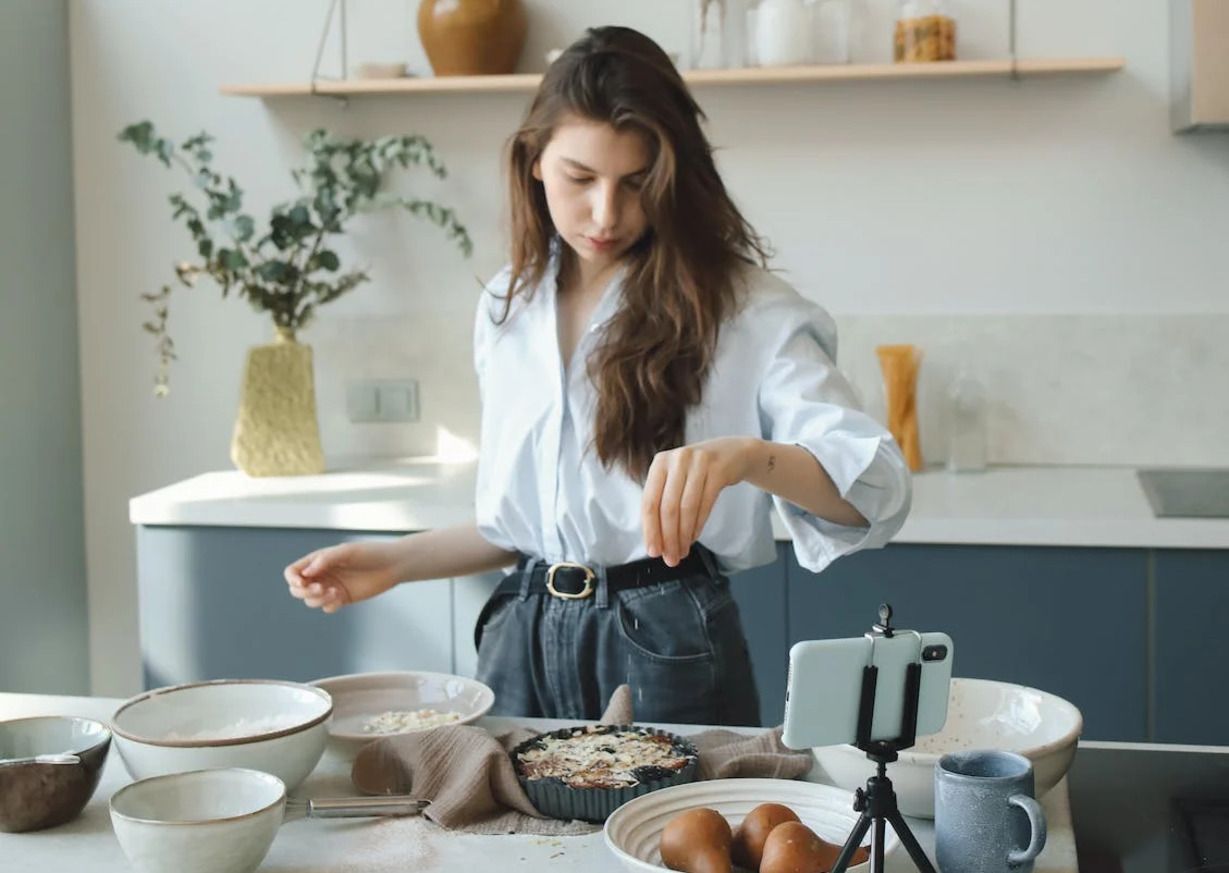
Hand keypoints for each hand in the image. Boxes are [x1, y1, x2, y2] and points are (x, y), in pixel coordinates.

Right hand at [283, 541, 403, 613]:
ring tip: (334, 593)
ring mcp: (331, 587)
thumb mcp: (347, 552)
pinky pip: (327, 607)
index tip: (303, 583)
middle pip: (297, 589)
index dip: (292, 579)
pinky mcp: (342, 598)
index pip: (293, 572)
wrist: (392, 565)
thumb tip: (307, 572)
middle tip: (321, 588)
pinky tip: (340, 597)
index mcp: (318, 560)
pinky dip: (329, 605)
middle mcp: (322, 574)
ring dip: (317, 600)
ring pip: (310, 601)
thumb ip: (326, 559)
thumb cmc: (370, 553)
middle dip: (304, 592)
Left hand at [641, 437, 757, 566]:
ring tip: (682, 552)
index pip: (649, 502)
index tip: (653, 551)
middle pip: (668, 507)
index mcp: (659, 463)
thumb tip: (657, 541)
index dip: (650, 529)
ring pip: (687, 508)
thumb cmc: (697, 472)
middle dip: (668, 537)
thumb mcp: (675, 479)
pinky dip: (698, 525)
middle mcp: (677, 460)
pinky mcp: (718, 470)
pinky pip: (705, 504)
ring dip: (684, 535)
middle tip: (671, 558)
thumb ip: (663, 502)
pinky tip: (694, 537)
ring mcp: (698, 463)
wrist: (731, 453)